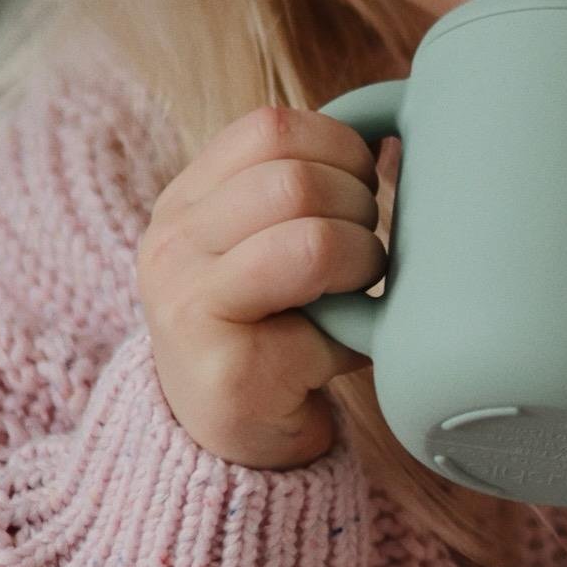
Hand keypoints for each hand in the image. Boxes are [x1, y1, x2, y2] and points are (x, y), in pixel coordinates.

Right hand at [136, 105, 388, 468]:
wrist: (234, 439)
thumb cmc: (277, 333)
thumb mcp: (277, 245)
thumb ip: (309, 191)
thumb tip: (394, 134)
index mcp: (188, 200)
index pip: (269, 127)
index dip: (338, 146)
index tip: (363, 187)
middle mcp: (173, 239)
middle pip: (293, 173)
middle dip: (356, 205)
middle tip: (366, 248)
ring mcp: (185, 294)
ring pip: (306, 228)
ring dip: (359, 254)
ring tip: (357, 287)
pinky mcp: (217, 354)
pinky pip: (311, 294)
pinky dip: (351, 306)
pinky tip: (342, 332)